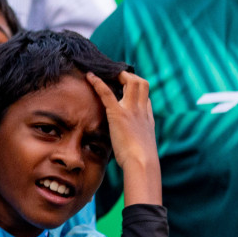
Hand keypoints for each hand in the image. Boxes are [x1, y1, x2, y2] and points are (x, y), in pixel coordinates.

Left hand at [86, 71, 159, 204]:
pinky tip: (89, 76)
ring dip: (117, 75)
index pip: (145, 97)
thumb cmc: (141, 162)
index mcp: (147, 119)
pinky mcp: (118, 113)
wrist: (142, 164)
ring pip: (130, 82)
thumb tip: (130, 147)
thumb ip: (136, 141)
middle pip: (142, 83)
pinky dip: (98, 82)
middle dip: (130, 77)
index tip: (128, 88)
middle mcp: (141, 111)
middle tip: (117, 76)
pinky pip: (107, 93)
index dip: (137, 90)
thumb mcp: (141, 148)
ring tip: (105, 72)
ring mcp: (131, 110)